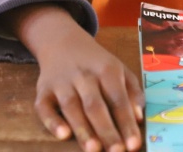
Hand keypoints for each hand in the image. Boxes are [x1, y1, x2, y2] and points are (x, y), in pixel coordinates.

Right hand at [10, 5, 143, 151]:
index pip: (117, 98)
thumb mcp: (119, 69)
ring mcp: (61, 82)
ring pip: (71, 106)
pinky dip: (52, 121)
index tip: (134, 145)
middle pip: (94, 104)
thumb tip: (138, 118)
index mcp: (106, 69)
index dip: (126, 122)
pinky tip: (63, 135)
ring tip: (93, 150)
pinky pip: (44, 106)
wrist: (62, 42)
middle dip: (106, 129)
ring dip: (82, 129)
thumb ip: (132, 92)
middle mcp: (83, 75)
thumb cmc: (96, 63)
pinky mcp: (43, 90)